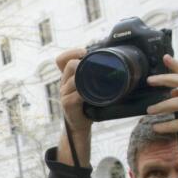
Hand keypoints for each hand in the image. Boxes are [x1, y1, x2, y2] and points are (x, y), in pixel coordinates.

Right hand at [54, 47, 92, 165]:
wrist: (81, 124)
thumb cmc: (88, 104)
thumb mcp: (89, 87)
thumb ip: (94, 76)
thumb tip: (116, 63)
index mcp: (68, 77)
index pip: (61, 60)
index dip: (71, 53)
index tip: (84, 52)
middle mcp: (64, 83)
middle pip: (69, 65)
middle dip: (82, 63)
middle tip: (94, 67)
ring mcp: (64, 93)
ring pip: (73, 79)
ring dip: (85, 77)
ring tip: (96, 79)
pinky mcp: (67, 104)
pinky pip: (76, 94)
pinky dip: (84, 93)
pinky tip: (91, 95)